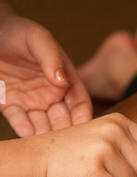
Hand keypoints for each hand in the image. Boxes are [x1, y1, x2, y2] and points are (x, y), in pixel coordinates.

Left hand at [0, 14, 92, 136]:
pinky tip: (27, 133)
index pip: (79, 103)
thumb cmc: (16, 32)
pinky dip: (23, 129)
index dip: (83, 116)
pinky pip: (19, 122)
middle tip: (66, 143)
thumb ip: (51, 57)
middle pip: (63, 120)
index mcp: (64, 80)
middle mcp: (50, 95)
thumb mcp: (37, 38)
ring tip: (46, 142)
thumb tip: (63, 81)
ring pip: (43, 125)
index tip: (84, 128)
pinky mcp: (11, 106)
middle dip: (65, 132)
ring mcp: (31, 103)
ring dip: (45, 135)